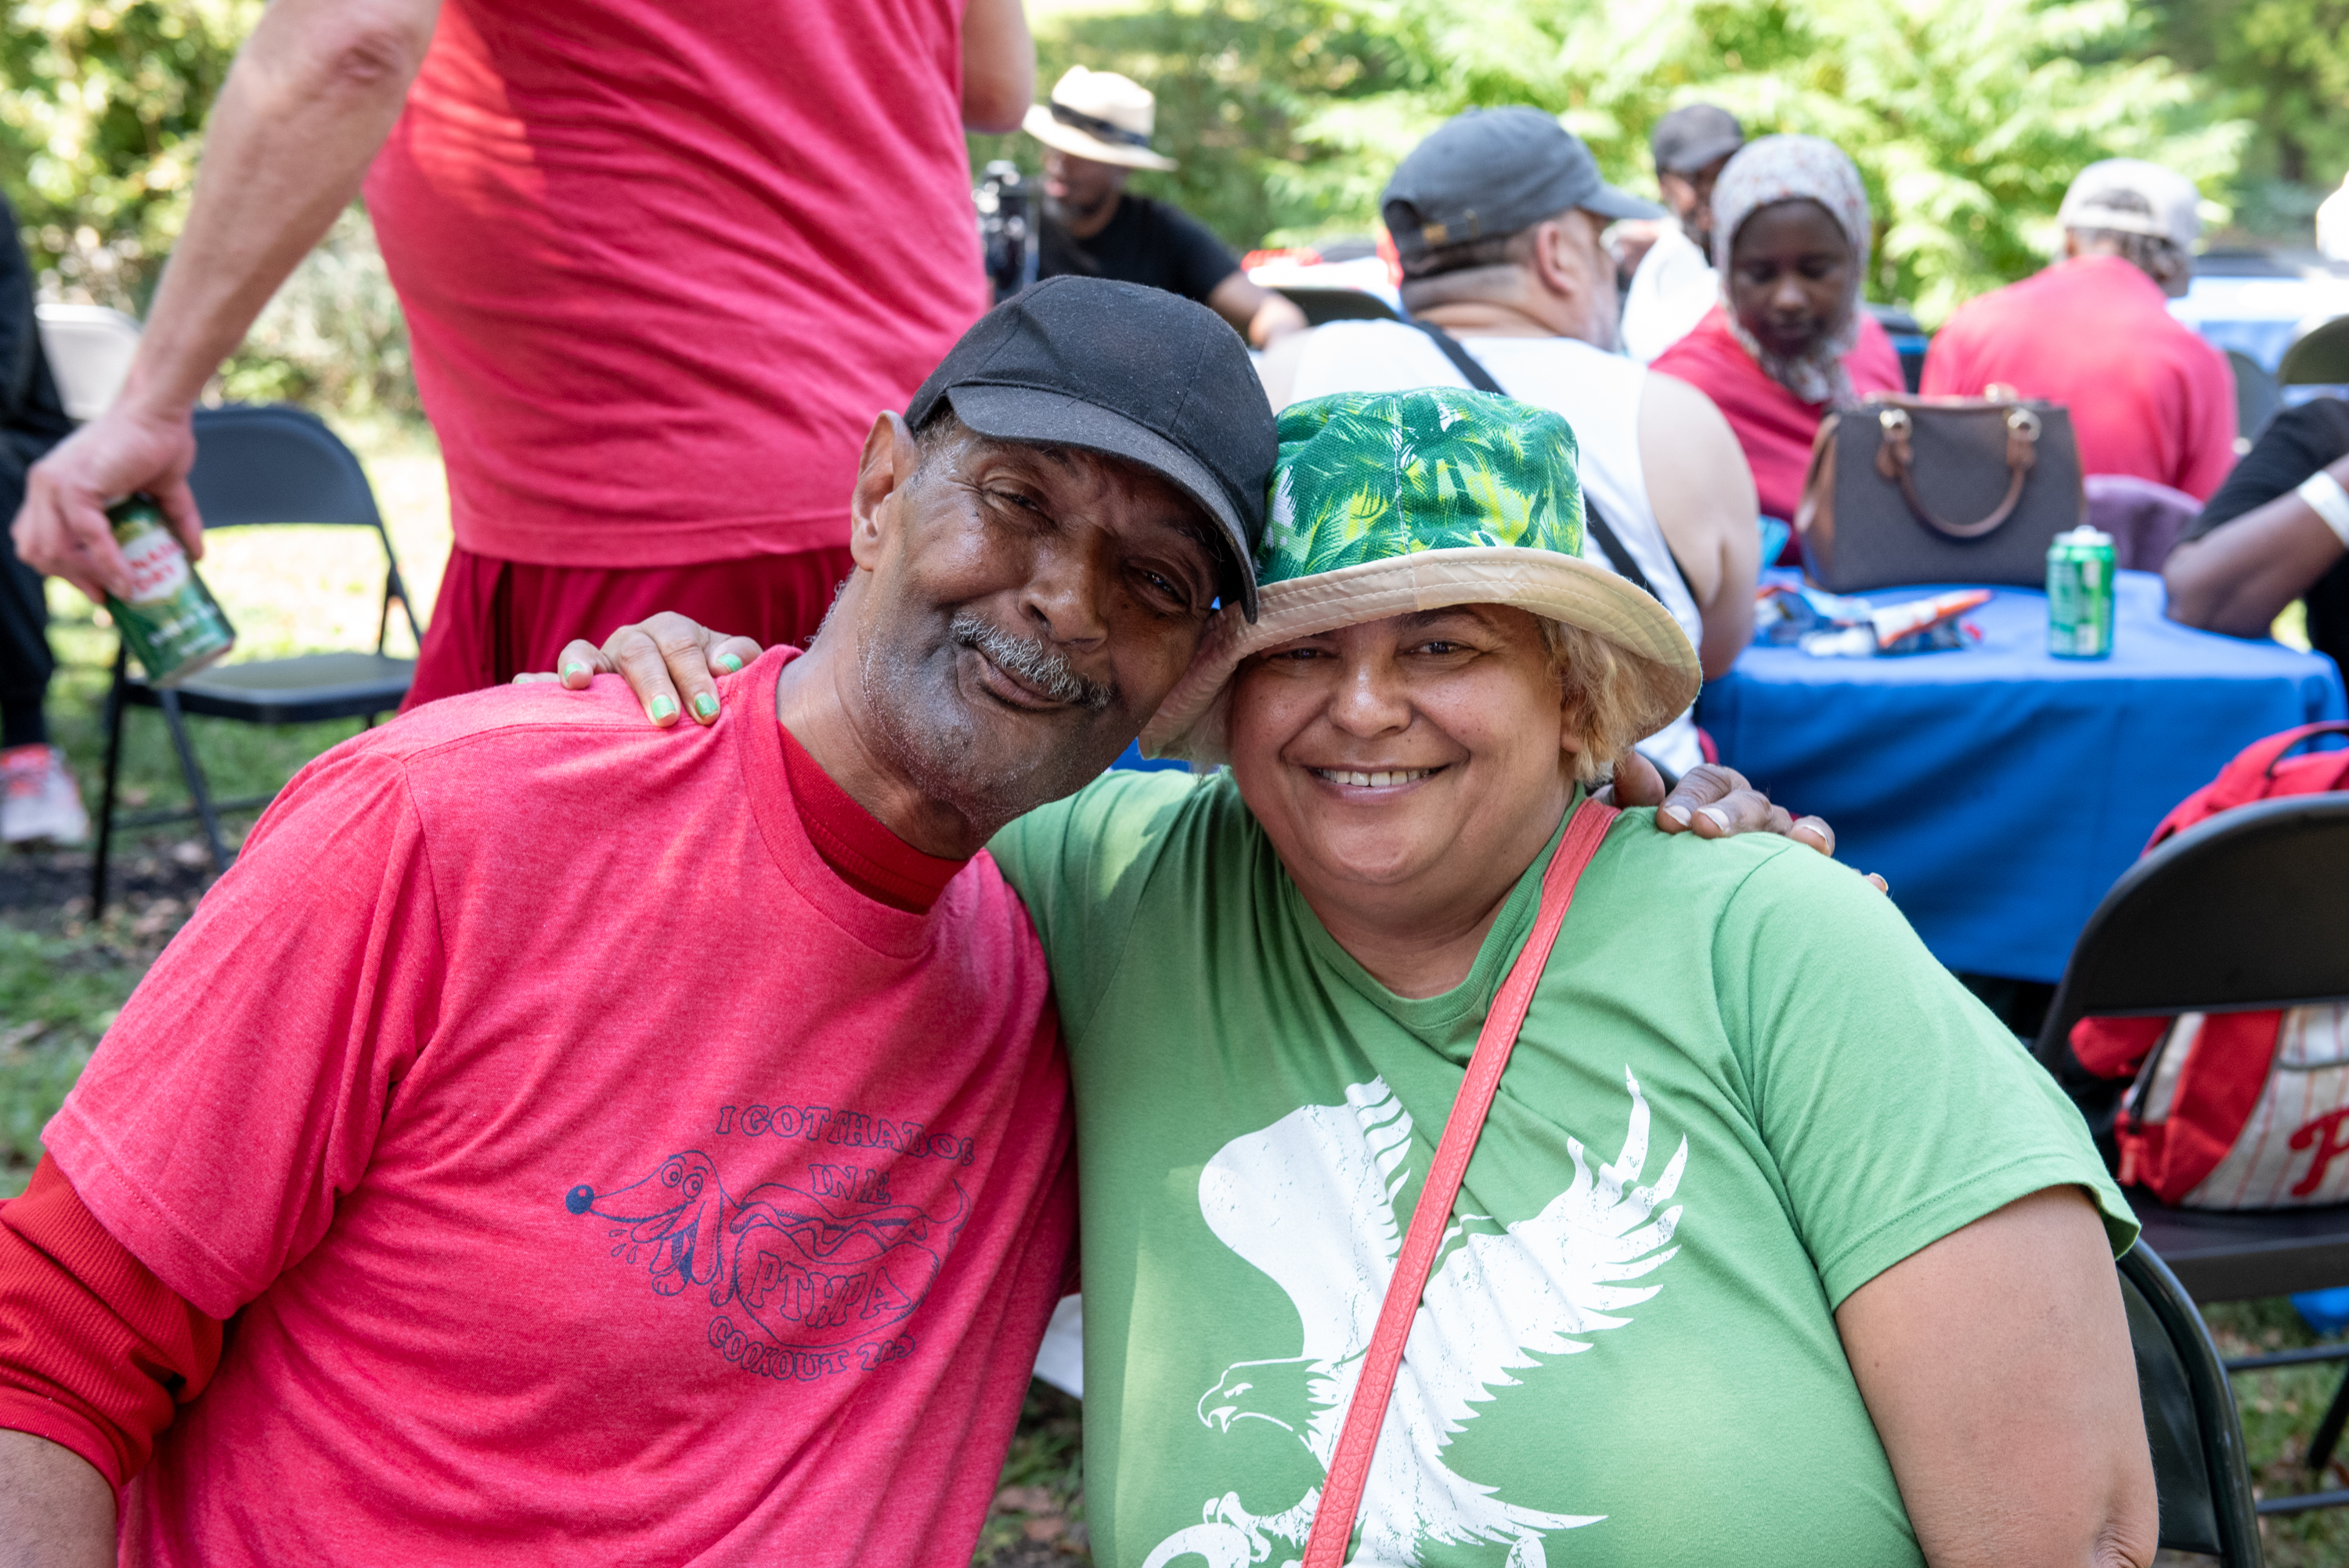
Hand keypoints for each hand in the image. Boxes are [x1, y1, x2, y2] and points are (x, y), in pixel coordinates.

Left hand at [11, 402, 203, 601]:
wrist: (159, 412)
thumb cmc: (158, 442)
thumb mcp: (160, 493)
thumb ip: (171, 523)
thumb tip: (195, 557)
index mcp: (53, 486)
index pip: (37, 538)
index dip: (62, 570)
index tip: (97, 589)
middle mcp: (44, 485)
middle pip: (36, 550)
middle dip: (71, 579)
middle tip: (106, 595)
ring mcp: (53, 484)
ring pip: (52, 549)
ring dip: (86, 577)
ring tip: (120, 589)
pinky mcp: (73, 485)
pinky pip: (87, 537)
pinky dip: (108, 563)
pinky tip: (128, 579)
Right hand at [515, 612, 762, 726]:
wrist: (694, 704)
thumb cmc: (716, 686)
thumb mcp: (734, 669)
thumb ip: (740, 658)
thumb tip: (725, 664)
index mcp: (672, 632)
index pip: (681, 646)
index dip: (694, 677)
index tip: (707, 713)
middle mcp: (634, 640)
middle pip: (639, 652)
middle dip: (653, 684)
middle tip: (666, 719)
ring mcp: (601, 661)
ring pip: (586, 652)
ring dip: (582, 666)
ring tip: (578, 683)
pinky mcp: (577, 683)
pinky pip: (549, 679)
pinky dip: (538, 682)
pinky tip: (524, 688)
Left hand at [1606, 753, 1887, 892]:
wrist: (1681, 895)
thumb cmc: (1659, 854)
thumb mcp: (1639, 827)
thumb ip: (1634, 799)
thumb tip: (1625, 758)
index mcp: (1716, 793)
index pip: (1709, 782)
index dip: (1691, 797)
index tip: (1668, 821)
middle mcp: (1757, 814)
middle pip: (1754, 806)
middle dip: (1733, 816)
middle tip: (1706, 830)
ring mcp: (1787, 847)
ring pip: (1804, 835)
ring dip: (1809, 835)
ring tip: (1805, 844)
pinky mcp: (1811, 884)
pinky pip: (1839, 882)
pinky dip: (1859, 881)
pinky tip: (1873, 883)